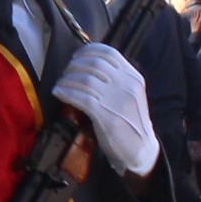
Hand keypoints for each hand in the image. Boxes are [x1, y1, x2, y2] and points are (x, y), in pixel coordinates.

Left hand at [51, 42, 158, 177]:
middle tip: (65, 73)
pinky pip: (80, 97)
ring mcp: (117, 100)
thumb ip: (116, 80)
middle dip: (74, 66)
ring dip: (67, 80)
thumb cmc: (131, 123)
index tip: (76, 56)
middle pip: (94, 63)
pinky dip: (66, 92)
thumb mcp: (131, 95)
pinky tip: (58, 92)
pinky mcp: (106, 116)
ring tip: (60, 84)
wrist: (141, 151)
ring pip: (84, 79)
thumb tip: (88, 66)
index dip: (88, 51)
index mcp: (133, 77)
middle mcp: (126, 85)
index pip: (109, 53)